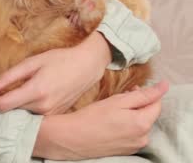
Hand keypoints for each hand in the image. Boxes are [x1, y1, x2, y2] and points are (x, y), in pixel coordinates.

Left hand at [0, 31, 111, 113]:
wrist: (88, 65)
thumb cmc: (60, 58)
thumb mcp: (32, 62)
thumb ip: (9, 76)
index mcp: (36, 92)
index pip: (1, 104)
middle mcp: (42, 107)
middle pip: (6, 111)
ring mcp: (49, 114)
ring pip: (16, 114)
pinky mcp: (53, 115)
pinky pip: (28, 114)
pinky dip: (12, 108)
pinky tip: (1, 99)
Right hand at [33, 81, 168, 159]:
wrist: (73, 138)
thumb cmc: (92, 117)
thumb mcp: (118, 101)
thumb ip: (143, 94)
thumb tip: (164, 86)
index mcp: (142, 123)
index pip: (156, 103)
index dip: (146, 93)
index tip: (131, 88)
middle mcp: (143, 137)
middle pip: (148, 115)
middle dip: (138, 104)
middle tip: (119, 98)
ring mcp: (134, 146)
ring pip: (140, 124)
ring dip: (132, 115)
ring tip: (113, 111)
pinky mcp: (126, 150)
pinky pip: (132, 134)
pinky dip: (126, 126)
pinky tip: (111, 122)